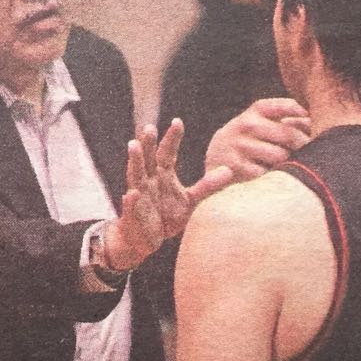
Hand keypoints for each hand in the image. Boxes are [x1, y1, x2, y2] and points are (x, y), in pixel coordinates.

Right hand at [104, 120, 233, 270]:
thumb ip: (207, 186)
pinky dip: (131, 200)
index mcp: (162, 175)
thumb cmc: (165, 216)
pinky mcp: (134, 214)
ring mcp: (140, 196)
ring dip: (134, 161)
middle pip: (148, 158)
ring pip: (135, 175)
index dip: (172, 138)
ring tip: (133, 145)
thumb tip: (229, 171)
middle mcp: (149, 181)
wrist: (145, 239)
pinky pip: (131, 206)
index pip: (167, 152)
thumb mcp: (190, 200)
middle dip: (148, 143)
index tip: (177, 121)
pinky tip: (131, 194)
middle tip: (149, 126)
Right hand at [204, 98, 310, 181]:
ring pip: (280, 156)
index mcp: (256, 111)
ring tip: (285, 165)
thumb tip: (314, 123)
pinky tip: (269, 175)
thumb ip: (286, 118)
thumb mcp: (262, 121)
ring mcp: (240, 146)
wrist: (216, 157)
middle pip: (289, 135)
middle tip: (307, 154)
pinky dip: (271, 176)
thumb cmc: (250, 139)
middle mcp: (246, 125)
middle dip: (302, 146)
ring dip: (287, 163)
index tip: (310, 127)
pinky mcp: (236, 166)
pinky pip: (267, 173)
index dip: (303, 117)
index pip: (286, 107)